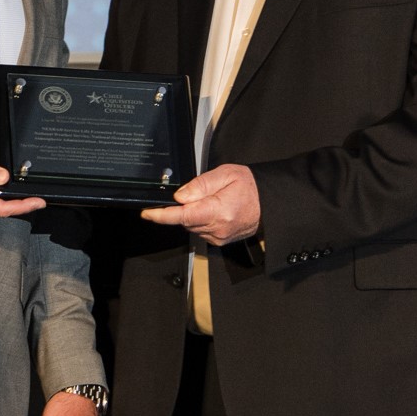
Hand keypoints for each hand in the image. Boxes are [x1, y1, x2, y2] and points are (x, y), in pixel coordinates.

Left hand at [140, 163, 260, 244]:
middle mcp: (218, 228)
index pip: (182, 215)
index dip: (161, 215)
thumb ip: (200, 185)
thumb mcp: (226, 174)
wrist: (269, 203)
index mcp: (218, 210)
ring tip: (212, 200)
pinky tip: (214, 210)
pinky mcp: (220, 241)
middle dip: (183, 208)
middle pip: (184, 221)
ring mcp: (219, 237)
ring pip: (191, 226)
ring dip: (193, 214)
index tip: (147, 213)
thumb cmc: (251, 186)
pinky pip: (200, 231)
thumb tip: (180, 196)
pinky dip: (200, 220)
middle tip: (197, 193)